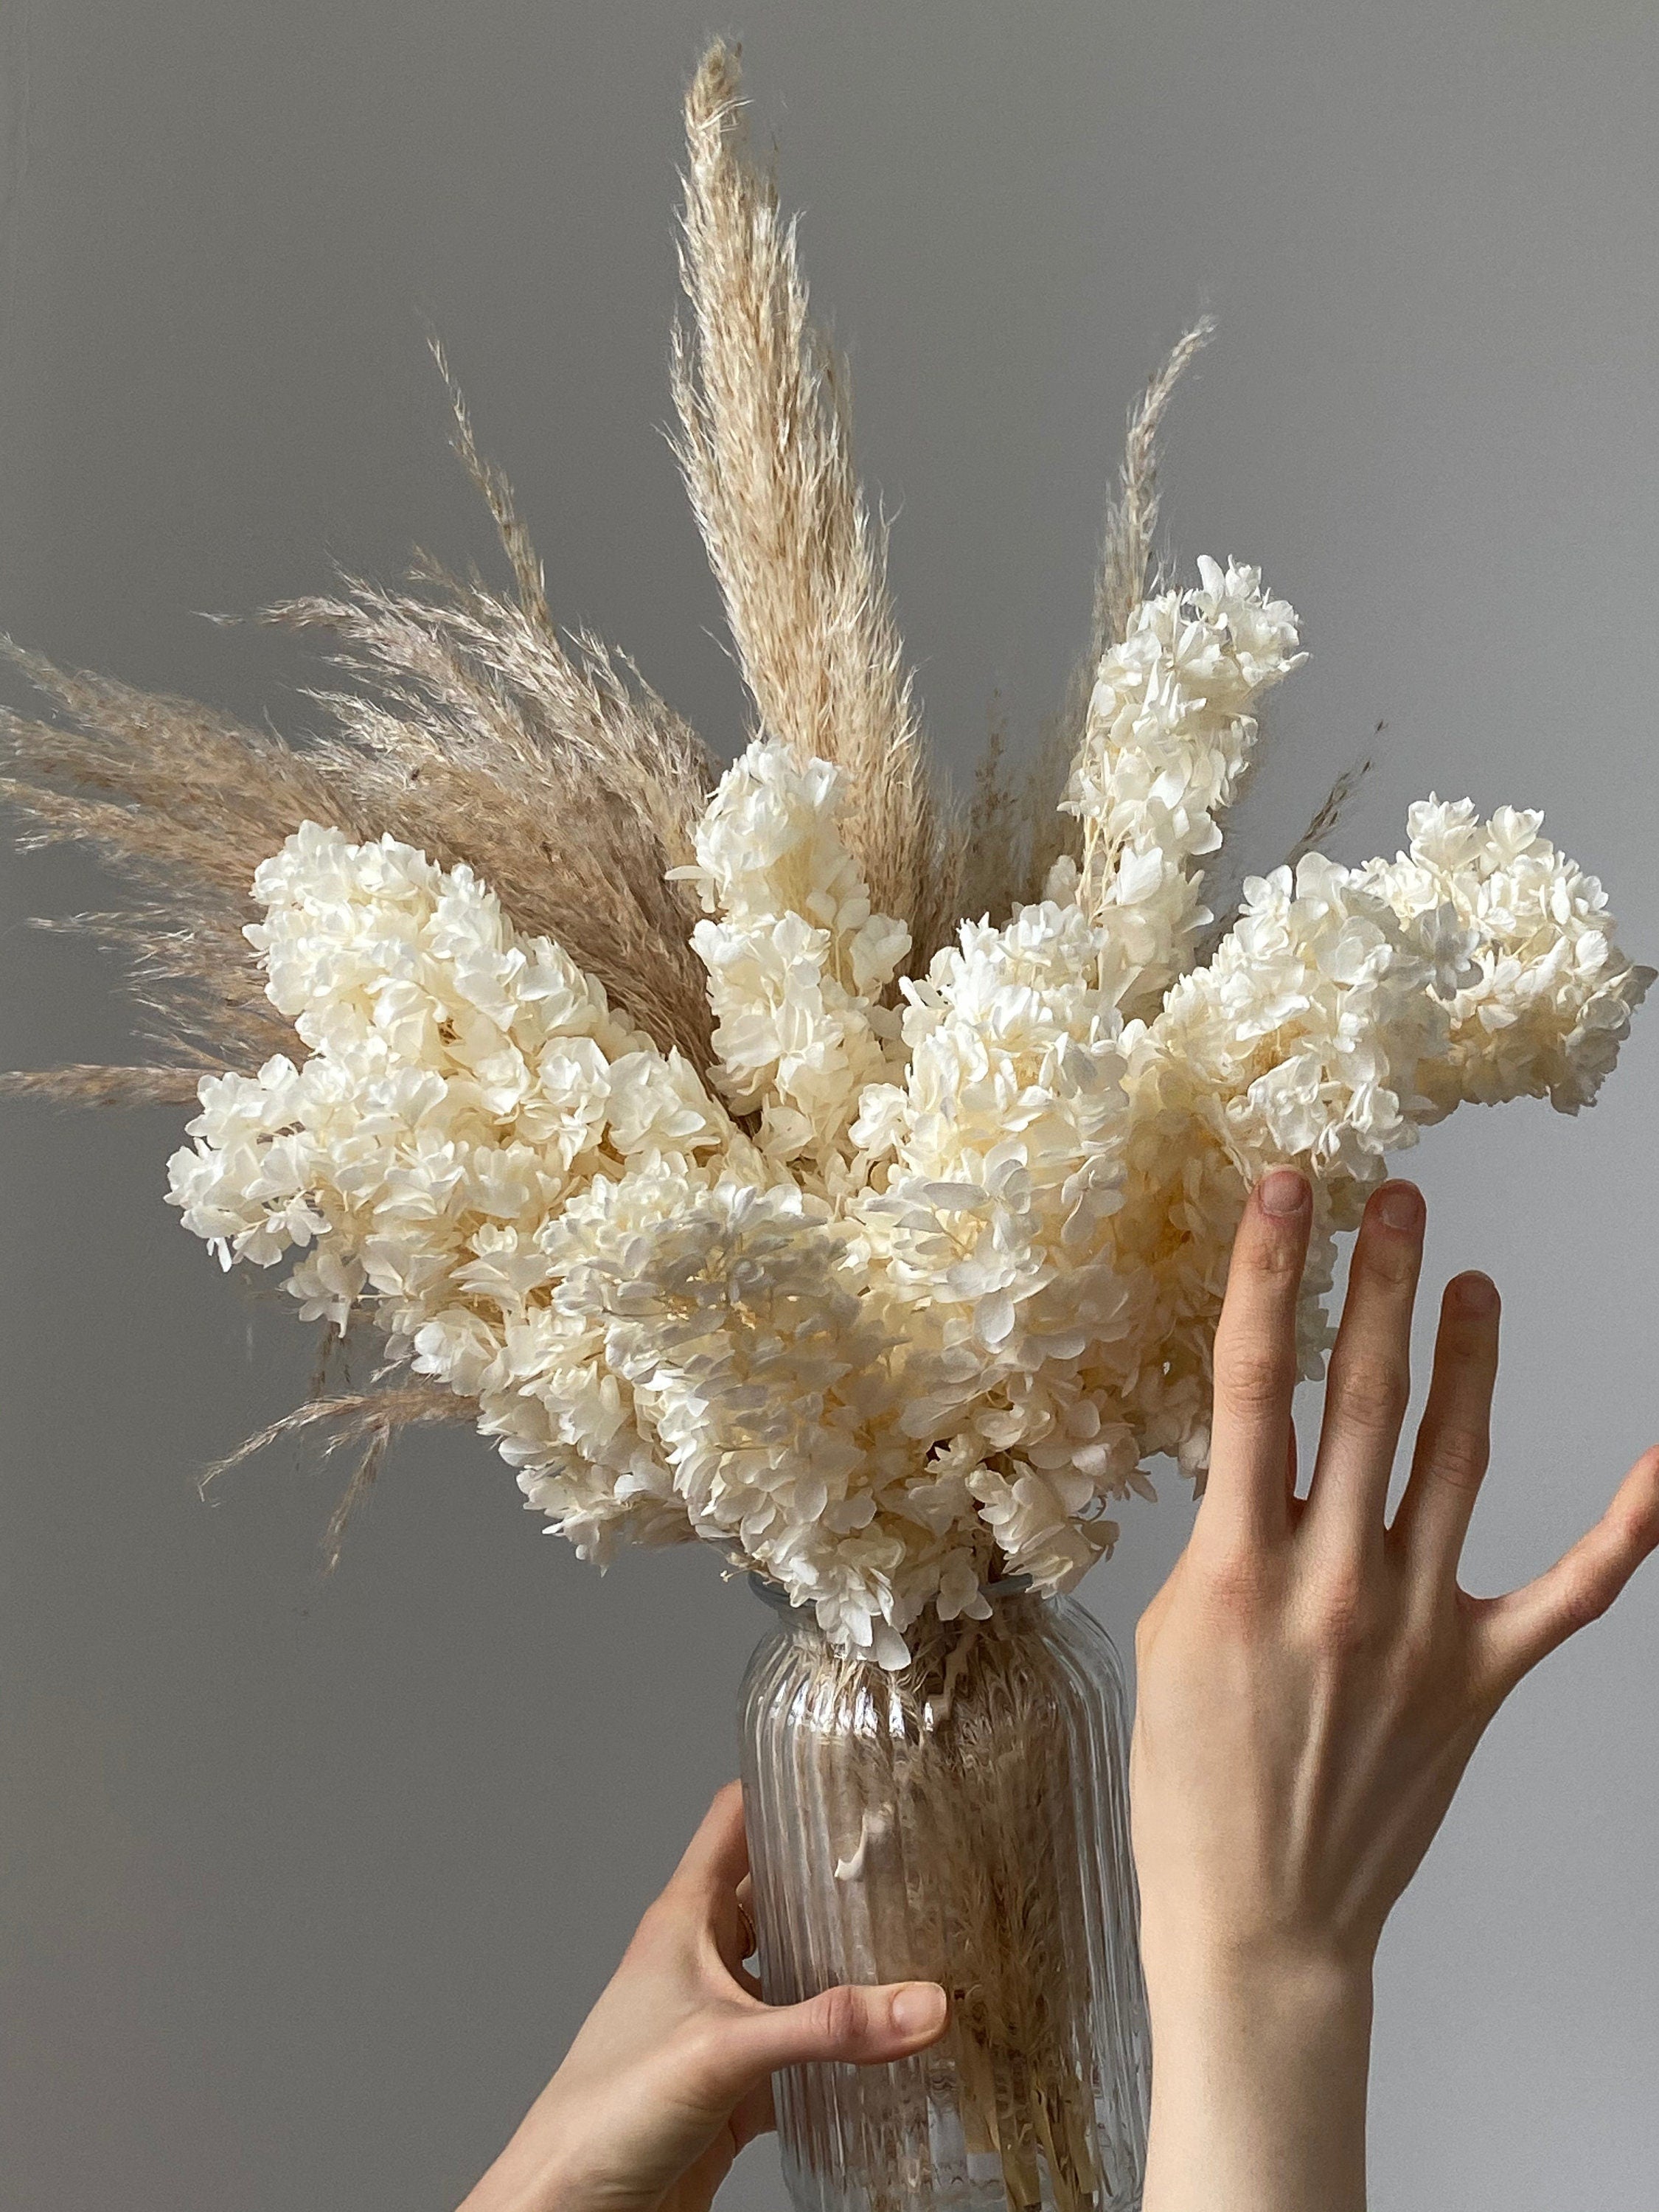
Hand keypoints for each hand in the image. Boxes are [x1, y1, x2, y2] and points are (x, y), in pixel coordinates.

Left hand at [458, 1780, 948, 2211]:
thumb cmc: (603, 2114)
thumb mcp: (726, 2052)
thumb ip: (828, 2028)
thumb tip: (925, 2004)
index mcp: (683, 1919)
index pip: (734, 1819)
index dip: (784, 1785)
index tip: (848, 1767)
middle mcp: (700, 1959)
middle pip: (773, 1891)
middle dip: (832, 1876)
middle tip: (908, 1858)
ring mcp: (717, 2021)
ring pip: (790, 1968)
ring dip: (841, 1961)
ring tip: (913, 1941)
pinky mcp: (733, 2084)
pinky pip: (797, 2047)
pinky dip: (839, 2044)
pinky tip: (884, 2045)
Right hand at [1131, 1168, 1658, 2211]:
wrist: (1260, 1922)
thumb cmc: (1193, 1789)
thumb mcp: (1171, 1640)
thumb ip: (1220, 1540)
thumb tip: (1253, 1461)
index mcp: (1237, 1570)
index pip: (1251, 1385)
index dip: (1268, 1274)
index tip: (1284, 1193)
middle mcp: (1333, 1584)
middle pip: (1365, 1399)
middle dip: (1379, 1284)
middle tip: (1395, 1198)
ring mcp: (1416, 1630)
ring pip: (1456, 1460)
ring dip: (1468, 1357)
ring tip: (1473, 1279)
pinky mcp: (1480, 1677)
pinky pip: (1574, 1590)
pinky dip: (1629, 1524)